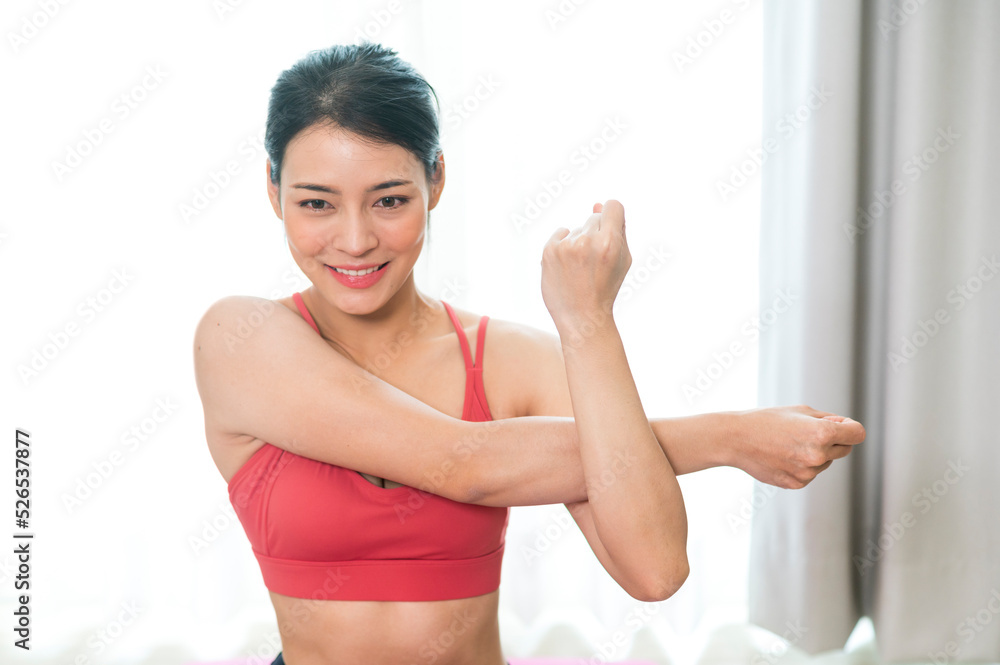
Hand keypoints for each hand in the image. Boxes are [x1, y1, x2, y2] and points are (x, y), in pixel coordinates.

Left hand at [541, 200, 630, 332]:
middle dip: (596, 234)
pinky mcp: (548, 251)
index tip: (611, 228)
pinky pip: (560, 234)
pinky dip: (564, 246)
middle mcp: (586, 241)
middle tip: (595, 261)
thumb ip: (616, 229)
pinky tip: (568, 266)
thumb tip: (597, 203)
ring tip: (580, 268)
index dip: (613, 216)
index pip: (613, 206)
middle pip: (594, 218)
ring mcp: (565, 246)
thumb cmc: (606, 288)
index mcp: (610, 243)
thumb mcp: (623, 260)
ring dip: (579, 243)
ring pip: (576, 229)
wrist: (582, 317)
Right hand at [729, 404, 865, 488]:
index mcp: (822, 433)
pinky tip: (782, 456)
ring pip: (826, 463)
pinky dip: (802, 465)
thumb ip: (828, 420)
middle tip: (810, 431)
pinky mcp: (796, 484)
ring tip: (789, 444)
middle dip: (835, 440)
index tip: (842, 425)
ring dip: (816, 454)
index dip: (851, 428)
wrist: (736, 439)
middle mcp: (818, 455)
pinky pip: (810, 473)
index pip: (857, 434)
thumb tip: (844, 429)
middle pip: (844, 450)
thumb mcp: (799, 411)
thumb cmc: (767, 420)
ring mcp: (807, 473)